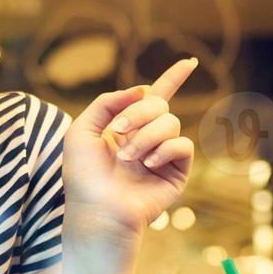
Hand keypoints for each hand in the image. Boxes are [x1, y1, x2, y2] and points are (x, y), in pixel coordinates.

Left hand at [63, 58, 198, 238]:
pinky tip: (148, 165)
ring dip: (146, 136)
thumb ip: (108, 102)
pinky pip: (183, 145)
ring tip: (127, 158)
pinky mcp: (177, 172)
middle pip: (159, 104)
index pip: (153, 97)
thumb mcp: (82, 130)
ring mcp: (163, 154)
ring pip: (170, 122)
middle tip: (118, 131)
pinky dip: (164, 150)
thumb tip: (144, 89)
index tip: (190, 62)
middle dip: (138, 112)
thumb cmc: (84, 176)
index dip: (172, 78)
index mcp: (127, 126)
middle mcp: (147, 137)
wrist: (97, 210)